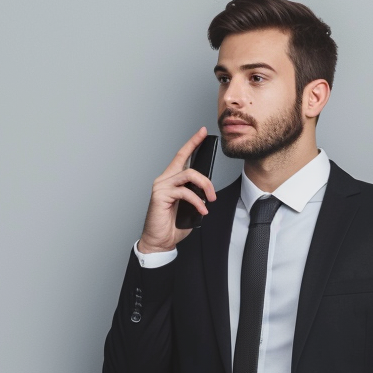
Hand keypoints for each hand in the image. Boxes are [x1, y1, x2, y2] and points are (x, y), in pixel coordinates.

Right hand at [137, 127, 216, 253]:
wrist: (160, 241)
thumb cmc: (172, 225)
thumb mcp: (189, 206)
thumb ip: (195, 193)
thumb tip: (207, 190)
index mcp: (171, 180)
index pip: (182, 156)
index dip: (192, 142)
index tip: (202, 132)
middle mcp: (164, 179)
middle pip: (185, 160)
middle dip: (204, 173)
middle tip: (213, 193)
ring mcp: (161, 186)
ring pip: (188, 174)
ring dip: (204, 186)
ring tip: (209, 200)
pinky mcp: (160, 195)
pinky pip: (184, 192)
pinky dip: (197, 201)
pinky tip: (201, 210)